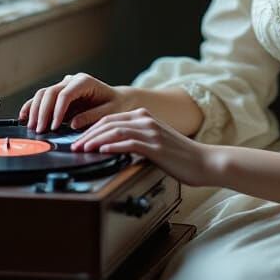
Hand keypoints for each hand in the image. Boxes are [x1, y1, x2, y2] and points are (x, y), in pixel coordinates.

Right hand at [19, 72, 134, 131]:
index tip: (54, 127)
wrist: (118, 98)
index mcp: (85, 82)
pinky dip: (31, 106)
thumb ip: (92, 116)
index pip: (65, 94)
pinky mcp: (59, 93)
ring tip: (32, 127)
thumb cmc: (116, 104)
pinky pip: (42, 98)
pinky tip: (24, 117)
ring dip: (35, 110)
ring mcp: (64, 85)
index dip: (57, 111)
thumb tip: (73, 124)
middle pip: (50, 92)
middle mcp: (72, 80)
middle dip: (43, 112)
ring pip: (43, 94)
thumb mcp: (110, 112)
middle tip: (40, 130)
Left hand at [70, 107, 214, 187]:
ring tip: (82, 149)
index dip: (91, 129)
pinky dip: (113, 146)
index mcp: (145, 117)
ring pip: (115, 131)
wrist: (205, 161)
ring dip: (95, 140)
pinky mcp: (155, 146)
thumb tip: (114, 148)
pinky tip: (102, 151)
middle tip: (73, 145)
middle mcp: (146, 120)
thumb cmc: (181, 157)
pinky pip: (129, 143)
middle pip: (109, 123)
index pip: (110, 119)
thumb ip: (137, 141)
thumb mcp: (155, 143)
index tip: (79, 140)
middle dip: (88, 134)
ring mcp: (151, 132)